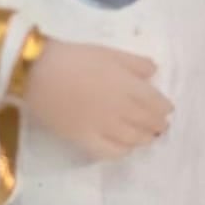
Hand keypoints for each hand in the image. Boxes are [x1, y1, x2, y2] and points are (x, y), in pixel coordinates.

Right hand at [20, 37, 173, 160]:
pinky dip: (122, 151)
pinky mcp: (85, 140)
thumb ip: (134, 63)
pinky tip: (124, 148)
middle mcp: (122, 110)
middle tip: (160, 126)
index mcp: (128, 86)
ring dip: (144, 139)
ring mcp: (104, 128)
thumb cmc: (74, 57)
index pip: (156, 103)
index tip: (167, 109)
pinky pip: (111, 152)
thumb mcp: (108, 52)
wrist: (37, 73)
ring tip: (147, 137)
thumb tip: (154, 72)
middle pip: (147, 123)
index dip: (164, 108)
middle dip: (157, 125)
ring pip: (133, 139)